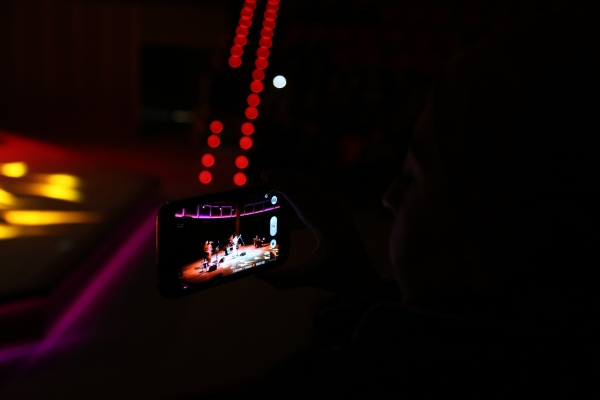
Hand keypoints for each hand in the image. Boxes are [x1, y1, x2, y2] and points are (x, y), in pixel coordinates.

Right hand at [257, 169, 383, 299]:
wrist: (363, 279)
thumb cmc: (335, 279)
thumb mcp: (305, 279)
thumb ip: (280, 279)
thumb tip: (257, 274)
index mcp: (329, 233)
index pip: (304, 203)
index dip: (285, 187)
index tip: (268, 177)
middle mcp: (337, 217)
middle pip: (310, 187)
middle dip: (287, 177)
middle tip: (265, 174)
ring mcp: (340, 211)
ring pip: (315, 186)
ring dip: (295, 180)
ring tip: (274, 178)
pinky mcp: (340, 210)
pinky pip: (320, 193)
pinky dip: (303, 189)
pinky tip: (287, 195)